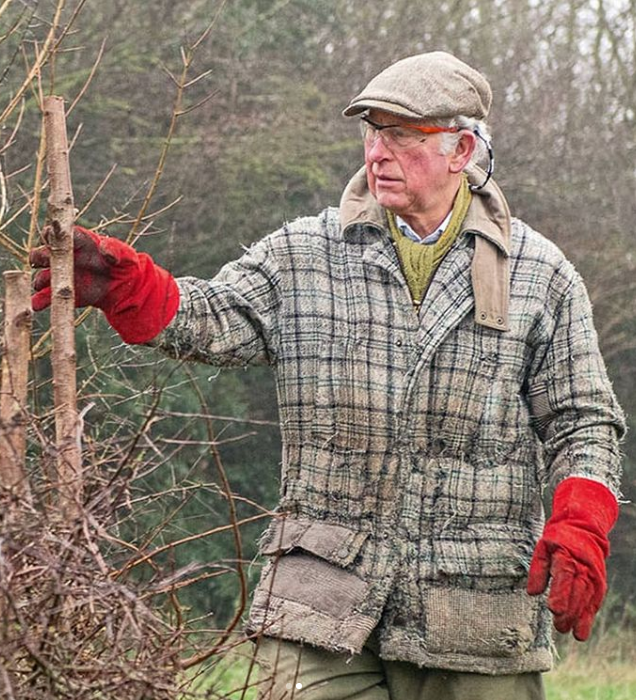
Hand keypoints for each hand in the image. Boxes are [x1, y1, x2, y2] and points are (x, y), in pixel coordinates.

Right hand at [30, 225, 178, 343]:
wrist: (124, 287)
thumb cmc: (124, 263)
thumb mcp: (125, 254)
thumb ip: (115, 249)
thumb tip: (105, 252)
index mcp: (79, 242)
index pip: (59, 234)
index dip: (52, 233)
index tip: (49, 236)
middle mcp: (65, 257)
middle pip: (43, 253)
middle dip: (41, 255)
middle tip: (44, 260)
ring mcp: (61, 275)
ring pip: (42, 275)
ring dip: (40, 279)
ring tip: (41, 284)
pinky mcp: (62, 293)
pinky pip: (46, 297)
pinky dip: (40, 301)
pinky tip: (38, 305)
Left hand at [527, 477, 618, 640]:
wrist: (584, 527)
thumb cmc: (558, 539)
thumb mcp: (542, 548)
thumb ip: (537, 570)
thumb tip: (532, 593)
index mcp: (565, 556)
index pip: (563, 576)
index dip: (559, 594)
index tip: (553, 609)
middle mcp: (582, 567)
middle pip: (576, 591)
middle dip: (569, 611)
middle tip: (559, 626)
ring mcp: (593, 575)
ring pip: (587, 599)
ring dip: (579, 617)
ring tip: (570, 632)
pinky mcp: (599, 583)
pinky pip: (594, 601)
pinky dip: (588, 616)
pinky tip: (582, 630)